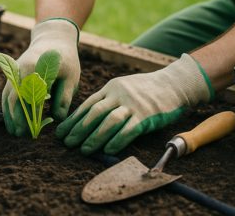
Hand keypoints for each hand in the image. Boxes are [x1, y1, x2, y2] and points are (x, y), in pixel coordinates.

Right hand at [1, 18, 79, 135]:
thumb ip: (64, 97)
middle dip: (15, 119)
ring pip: (7, 97)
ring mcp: (14, 72)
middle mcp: (18, 70)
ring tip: (15, 133)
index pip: (25, 97)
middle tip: (21, 136)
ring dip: (10, 115)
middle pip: (12, 99)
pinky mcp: (13, 76)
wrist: (54, 39)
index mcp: (33, 69)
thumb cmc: (65, 59)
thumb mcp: (71, 76)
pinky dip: (9, 108)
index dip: (26, 116)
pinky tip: (14, 121)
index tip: (31, 132)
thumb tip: (58, 118)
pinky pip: (8, 94)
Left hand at [55, 54, 212, 154]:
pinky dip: (117, 140)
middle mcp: (120, 94)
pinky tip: (108, 150)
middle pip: (95, 113)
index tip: (61, 133)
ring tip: (84, 150)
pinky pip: (129, 129)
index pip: (88, 104)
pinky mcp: (147, 116)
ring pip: (109, 121)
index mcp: (111, 88)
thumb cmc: (146, 89)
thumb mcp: (124, 87)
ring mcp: (134, 104)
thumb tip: (88, 119)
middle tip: (67, 143)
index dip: (73, 119)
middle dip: (79, 129)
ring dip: (94, 137)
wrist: (174, 84)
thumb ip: (108, 99)